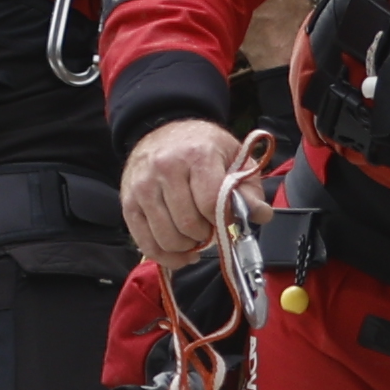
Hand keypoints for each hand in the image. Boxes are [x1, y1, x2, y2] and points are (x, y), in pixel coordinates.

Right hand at [121, 116, 243, 269]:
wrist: (163, 132)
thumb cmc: (203, 148)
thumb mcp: (234, 158)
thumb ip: (248, 189)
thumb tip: (261, 216)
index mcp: (197, 155)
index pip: (210, 203)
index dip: (222, 220)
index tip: (225, 219)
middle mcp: (165, 168)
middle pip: (189, 225)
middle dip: (205, 235)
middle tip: (210, 227)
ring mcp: (143, 186)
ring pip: (168, 238)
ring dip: (187, 246)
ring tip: (195, 236)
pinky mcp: (128, 203)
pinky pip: (146, 243)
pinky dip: (166, 257)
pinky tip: (181, 254)